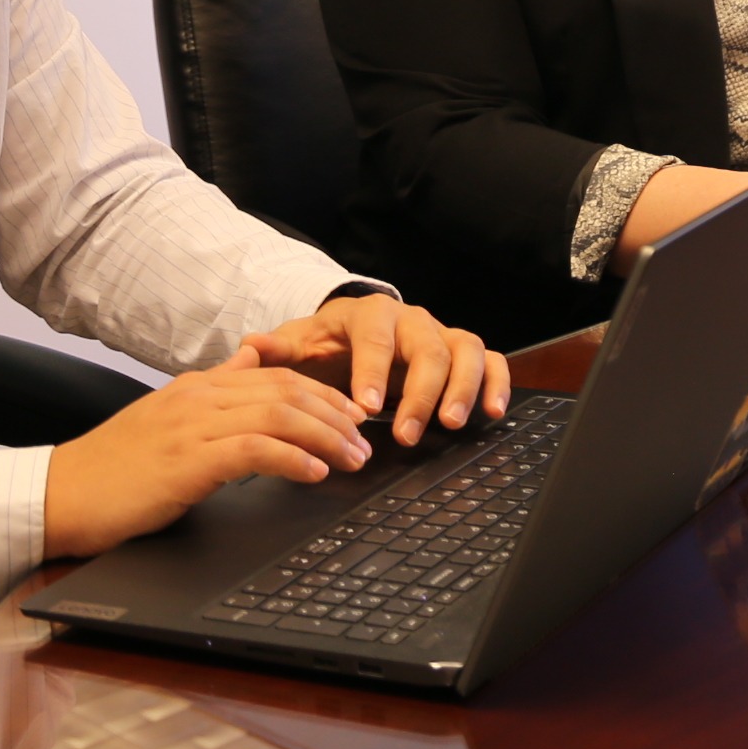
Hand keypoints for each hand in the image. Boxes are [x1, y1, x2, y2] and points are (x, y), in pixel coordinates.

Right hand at [41, 363, 378, 558]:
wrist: (59, 494)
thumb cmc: (114, 467)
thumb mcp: (167, 417)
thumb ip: (212, 390)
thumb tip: (248, 363)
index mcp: (198, 386)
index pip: (278, 376)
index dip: (324, 394)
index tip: (354, 417)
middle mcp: (200, 396)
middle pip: (288, 391)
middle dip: (335, 415)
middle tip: (365, 442)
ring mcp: (193, 426)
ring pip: (279, 415)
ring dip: (325, 438)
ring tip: (352, 461)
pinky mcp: (187, 461)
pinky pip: (253, 450)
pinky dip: (292, 459)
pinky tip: (314, 474)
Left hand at [238, 291, 508, 447]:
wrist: (352, 334)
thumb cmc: (325, 345)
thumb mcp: (296, 345)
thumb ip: (275, 351)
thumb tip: (249, 349)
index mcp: (369, 314)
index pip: (376, 339)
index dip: (374, 372)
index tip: (366, 408)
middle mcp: (413, 320)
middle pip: (428, 349)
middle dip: (420, 394)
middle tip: (408, 434)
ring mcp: (442, 334)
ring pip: (465, 351)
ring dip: (462, 388)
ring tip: (451, 424)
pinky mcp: (463, 352)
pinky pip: (492, 360)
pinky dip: (497, 383)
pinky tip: (493, 413)